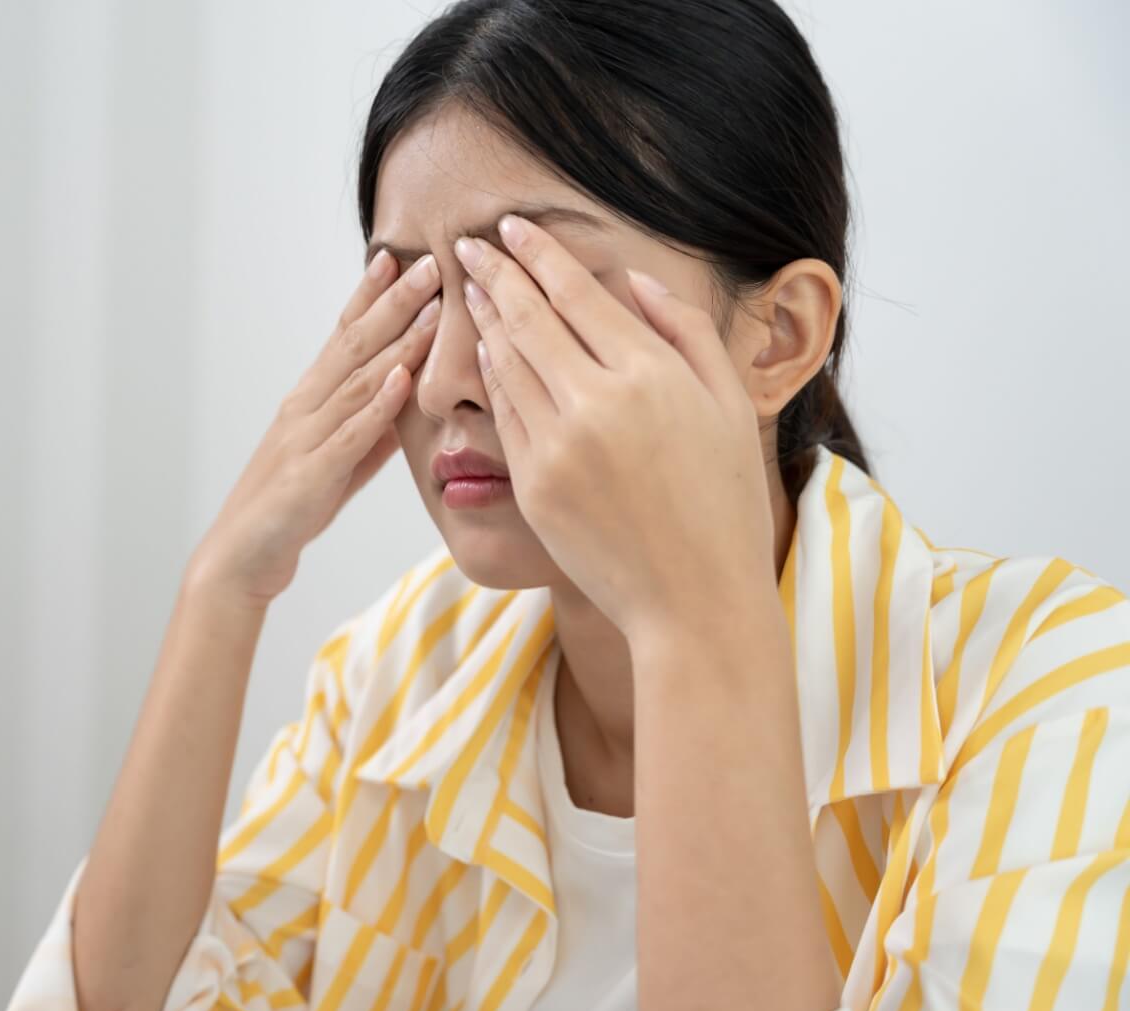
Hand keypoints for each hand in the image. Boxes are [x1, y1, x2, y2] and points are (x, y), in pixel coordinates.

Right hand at [189, 249, 441, 607]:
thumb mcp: (339, 461)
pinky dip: (377, 407)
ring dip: (396, 343)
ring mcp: (306, 439)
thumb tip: (408, 398)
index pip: (343, 335)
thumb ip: (371, 428)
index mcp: (310, 400)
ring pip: (357, 381)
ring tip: (429, 309)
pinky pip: (350, 436)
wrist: (243, 557)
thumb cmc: (291, 507)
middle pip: (353, 345)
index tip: (397, 257)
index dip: (369, 295)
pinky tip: (401, 380)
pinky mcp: (310, 476)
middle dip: (393, 302)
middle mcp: (304, 408)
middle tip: (429, 262)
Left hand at [453, 214, 774, 638]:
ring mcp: (558, 446)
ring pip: (507, 364)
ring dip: (484, 319)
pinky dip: (492, 377)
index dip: (538, 255)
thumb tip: (635, 281)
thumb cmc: (724, 503)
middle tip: (466, 244)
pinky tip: (487, 352)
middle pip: (529, 318)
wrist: (696, 600)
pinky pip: (504, 416)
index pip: (577, 294)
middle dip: (493, 273)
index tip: (510, 227)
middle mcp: (597, 403)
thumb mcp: (728, 406)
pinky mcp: (533, 486)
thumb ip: (684, 334)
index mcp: (651, 375)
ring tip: (468, 288)